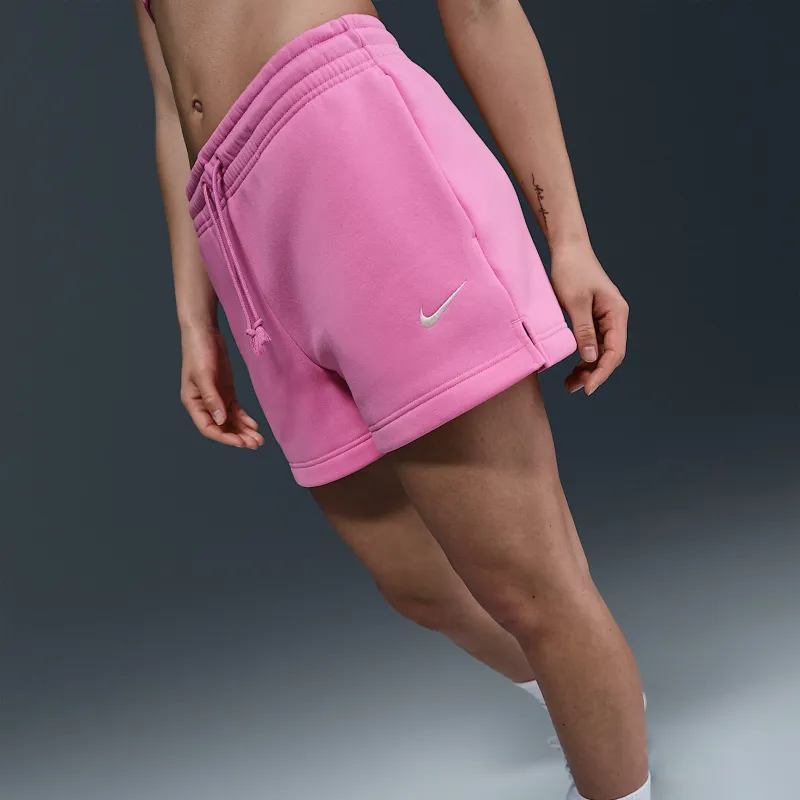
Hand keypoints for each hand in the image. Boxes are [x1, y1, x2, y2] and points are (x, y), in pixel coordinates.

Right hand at [180, 324, 265, 448]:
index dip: (224, 437)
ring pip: (230, 421)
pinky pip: (236, 411)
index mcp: (194, 403)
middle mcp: (205, 405)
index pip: (209, 428)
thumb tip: (221, 421)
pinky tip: (255, 426)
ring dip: (244, 431)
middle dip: (238, 437)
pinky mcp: (226, 392)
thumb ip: (212, 398)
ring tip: (259, 440)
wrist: (204, 333)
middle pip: (222, 427)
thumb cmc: (199, 352)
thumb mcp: (204, 375)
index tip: (241, 442)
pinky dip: (245, 419)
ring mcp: (217, 399)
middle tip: (256, 444)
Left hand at [550, 242, 628, 395]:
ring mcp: (604, 318)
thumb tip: (590, 358)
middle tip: (574, 388)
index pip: (615, 351)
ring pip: (599, 351)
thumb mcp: (575, 302)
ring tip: (570, 385)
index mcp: (617, 313)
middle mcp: (614, 318)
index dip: (602, 372)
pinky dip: (582, 357)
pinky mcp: (592, 318)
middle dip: (593, 374)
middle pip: (609, 354)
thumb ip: (583, 330)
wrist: (567, 249)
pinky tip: (572, 369)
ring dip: (587, 369)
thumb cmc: (572, 270)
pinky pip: (591, 343)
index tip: (588, 388)